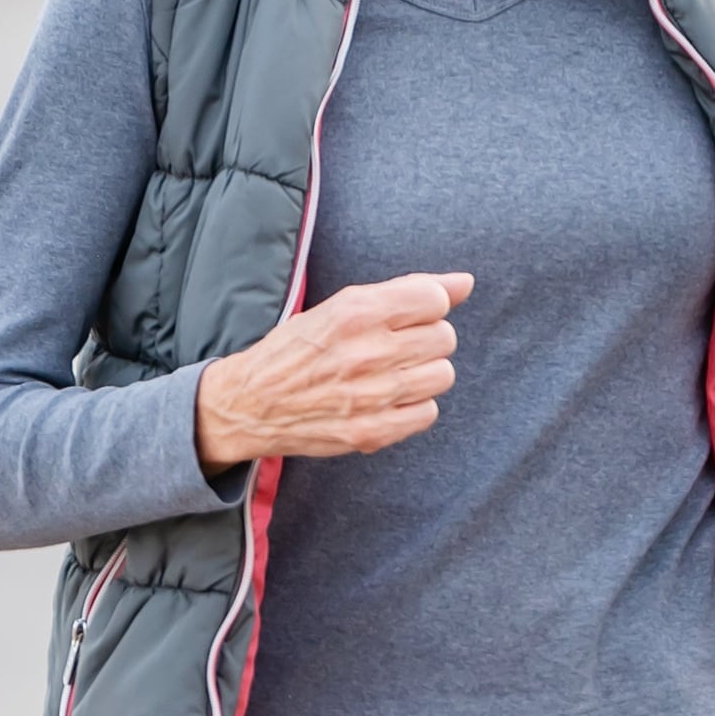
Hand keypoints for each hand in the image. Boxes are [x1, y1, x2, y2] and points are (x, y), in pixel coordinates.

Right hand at [194, 271, 469, 468]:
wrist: (248, 404)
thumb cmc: (297, 349)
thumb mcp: (342, 305)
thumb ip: (406, 290)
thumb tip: (466, 283)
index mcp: (355, 312)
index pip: (435, 300)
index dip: (427, 306)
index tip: (408, 316)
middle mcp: (366, 352)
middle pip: (444, 338)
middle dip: (426, 338)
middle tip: (395, 346)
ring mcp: (370, 396)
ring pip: (442, 375)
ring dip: (424, 372)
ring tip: (392, 373)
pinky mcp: (371, 432)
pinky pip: (428, 413)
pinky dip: (414, 406)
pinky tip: (389, 399)